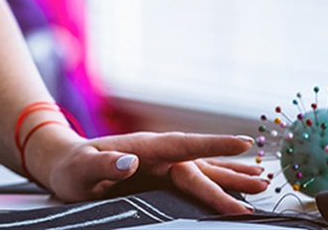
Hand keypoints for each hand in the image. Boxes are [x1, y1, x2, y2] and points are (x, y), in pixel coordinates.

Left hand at [32, 126, 268, 213]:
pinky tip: (236, 183)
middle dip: (231, 174)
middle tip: (262, 184)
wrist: (65, 164)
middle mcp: (158, 154)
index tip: (243, 142)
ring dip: (231, 176)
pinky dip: (217, 181)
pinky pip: (194, 179)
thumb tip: (129, 161)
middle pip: (200, 164)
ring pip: (203, 170)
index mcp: (143, 147)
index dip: (213, 144)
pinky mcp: (160, 177)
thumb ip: (103, 165)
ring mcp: (161, 165)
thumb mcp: (80, 169)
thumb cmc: (71, 168)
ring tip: (262, 181)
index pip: (183, 145)